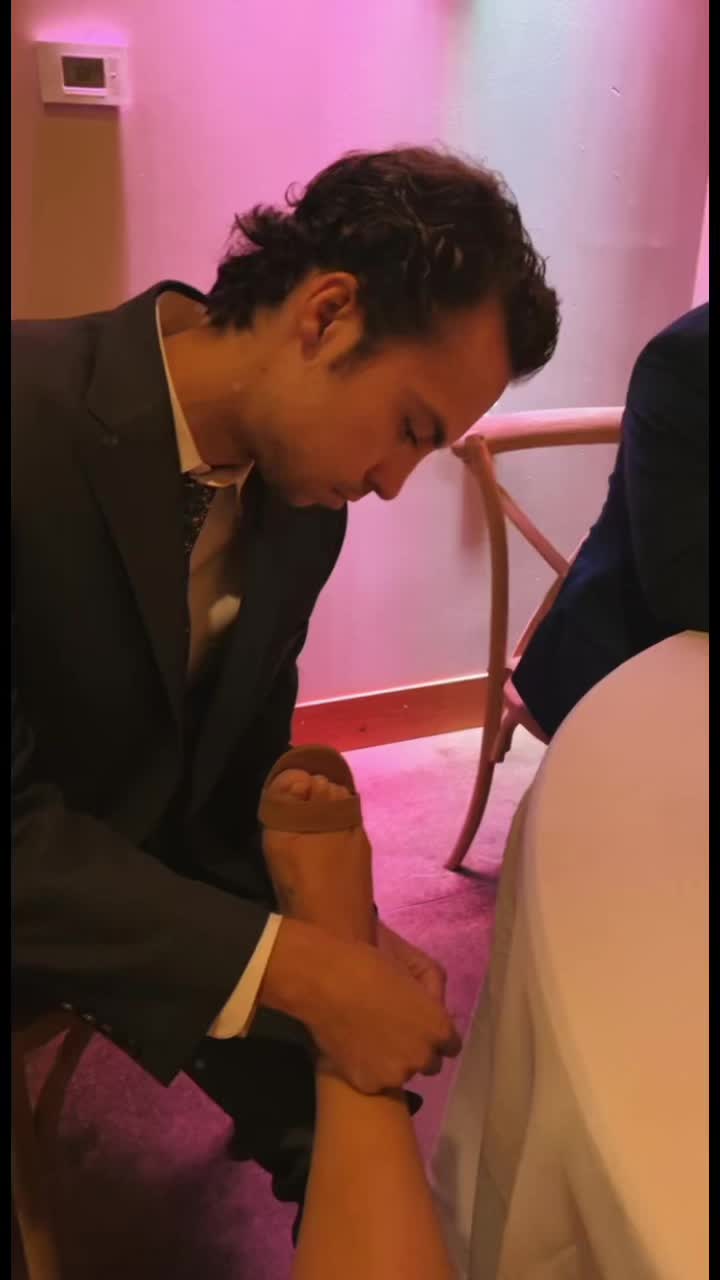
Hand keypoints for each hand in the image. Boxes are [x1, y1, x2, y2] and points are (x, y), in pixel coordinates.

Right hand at [262, 919, 461, 1094]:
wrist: (327, 980)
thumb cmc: (372, 964)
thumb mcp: (416, 969)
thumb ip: (433, 996)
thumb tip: (434, 1009)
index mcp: (439, 1029)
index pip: (451, 1046)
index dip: (434, 1034)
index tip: (420, 1026)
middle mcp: (422, 1057)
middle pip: (429, 1064)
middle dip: (416, 1050)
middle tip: (394, 1032)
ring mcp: (395, 1075)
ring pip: (401, 1074)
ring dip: (392, 1061)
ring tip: (369, 1038)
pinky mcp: (369, 1085)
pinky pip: (375, 1081)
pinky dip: (367, 1068)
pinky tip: (353, 1047)